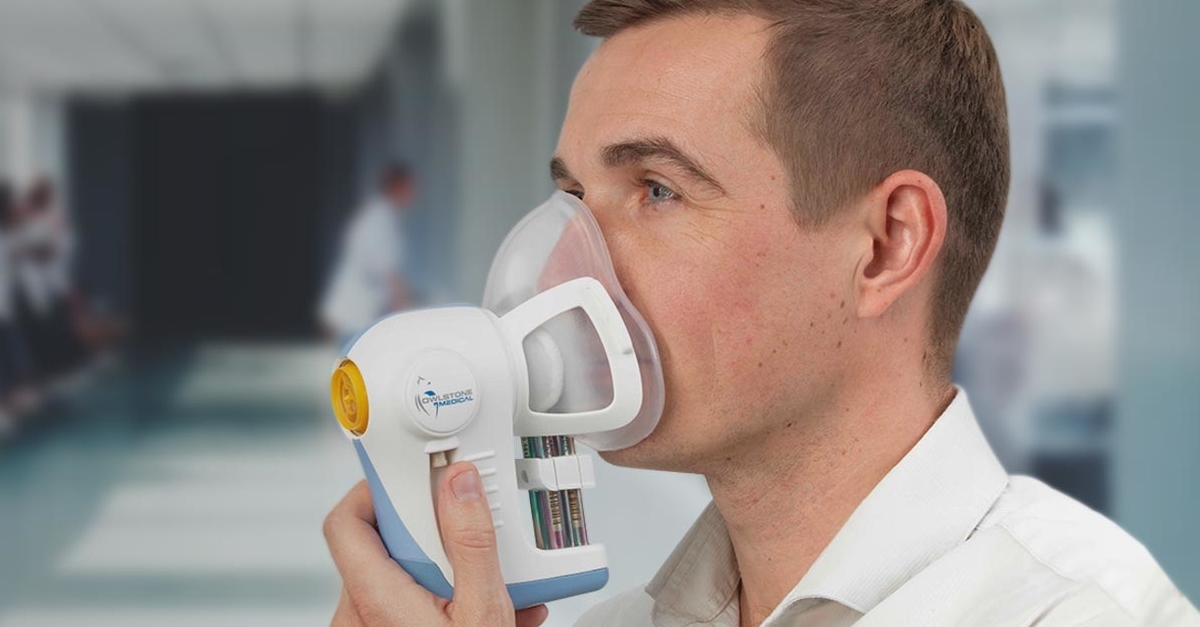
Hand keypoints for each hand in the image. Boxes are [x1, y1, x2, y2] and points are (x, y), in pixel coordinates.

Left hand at [324, 463, 548, 626]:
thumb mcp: (482, 609)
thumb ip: (471, 542)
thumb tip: (459, 484)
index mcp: (374, 598)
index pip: (346, 521)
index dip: (377, 489)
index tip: (418, 476)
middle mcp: (359, 617)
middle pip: (384, 546)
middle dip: (437, 536)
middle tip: (476, 537)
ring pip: (403, 579)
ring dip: (452, 573)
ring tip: (499, 585)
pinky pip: (408, 608)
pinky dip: (447, 602)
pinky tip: (493, 613)